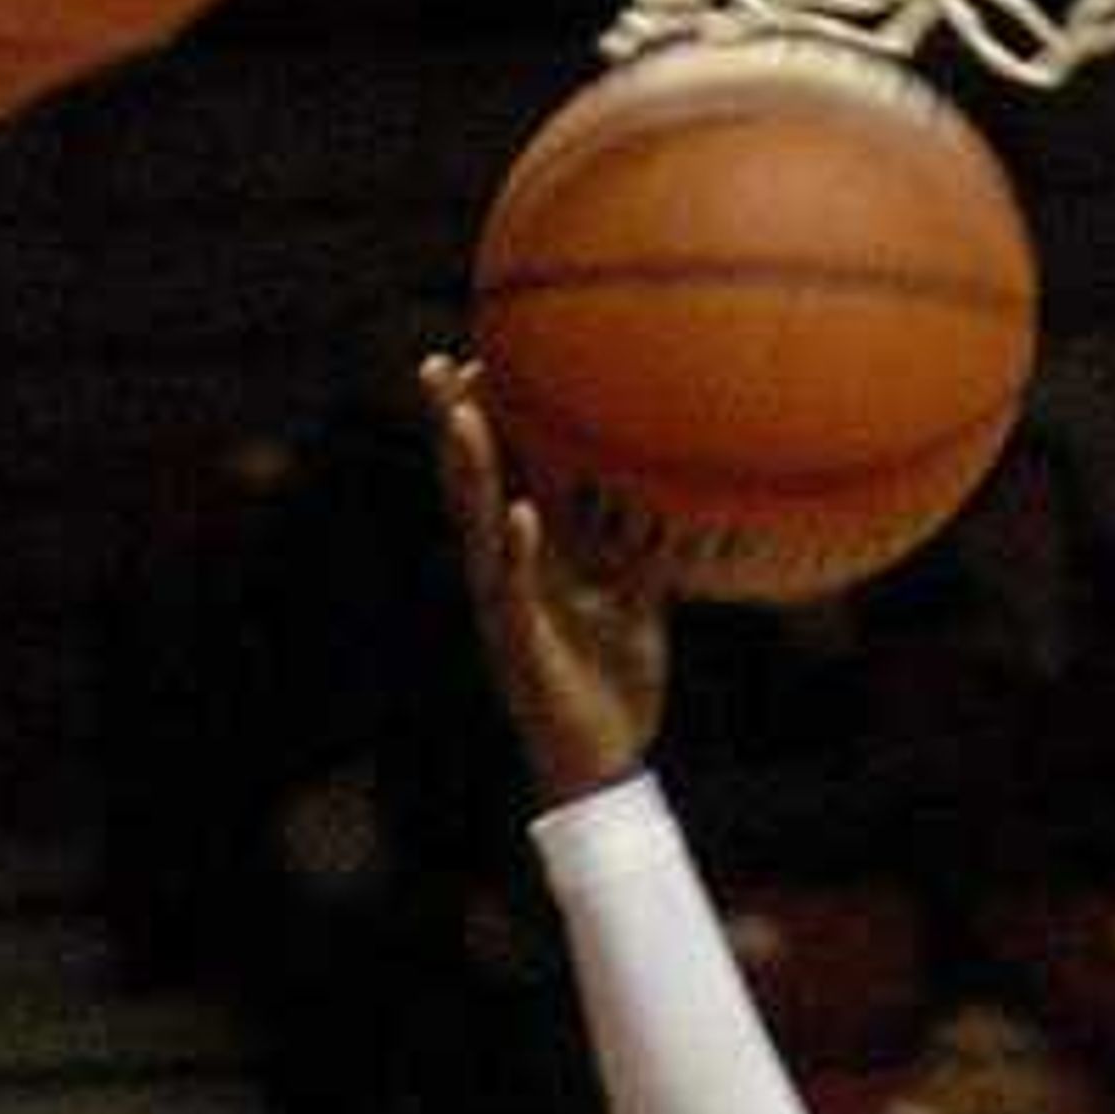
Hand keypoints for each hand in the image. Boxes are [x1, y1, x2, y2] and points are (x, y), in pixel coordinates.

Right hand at [427, 356, 669, 803]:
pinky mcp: (521, 647)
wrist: (607, 761)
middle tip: (435, 364)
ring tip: (460, 418)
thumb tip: (678, 479)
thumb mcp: (636, 588)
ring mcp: (507, 608)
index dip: (485, 418)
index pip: (498, 471)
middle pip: (468, 486)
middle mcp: (505, 572)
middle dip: (450, 426)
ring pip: (477, 529)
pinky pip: (515, 593)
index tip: (479, 352)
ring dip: (468, 473)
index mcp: (530, 554)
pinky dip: (519, 553)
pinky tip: (519, 515)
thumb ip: (641, 536)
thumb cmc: (618, 675)